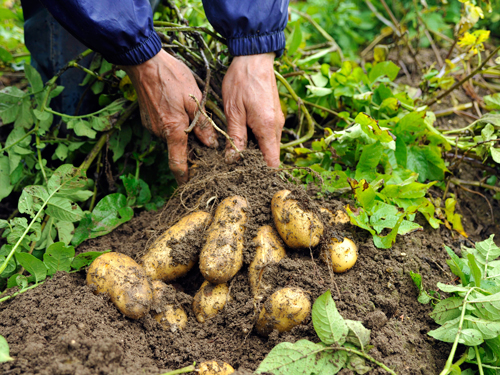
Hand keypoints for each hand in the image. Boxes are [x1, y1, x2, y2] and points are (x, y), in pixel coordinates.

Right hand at [122, 50, 217, 183]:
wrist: (144, 61)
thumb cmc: (172, 77)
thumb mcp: (194, 98)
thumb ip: (202, 124)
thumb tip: (210, 144)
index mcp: (173, 130)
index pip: (178, 162)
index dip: (184, 176)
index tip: (189, 185)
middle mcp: (160, 132)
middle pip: (178, 148)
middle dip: (190, 148)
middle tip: (203, 139)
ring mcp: (151, 125)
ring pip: (172, 137)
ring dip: (182, 133)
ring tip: (191, 117)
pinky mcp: (148, 118)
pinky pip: (164, 127)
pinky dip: (173, 125)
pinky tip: (179, 109)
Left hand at [222, 52, 283, 167]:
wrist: (254, 57)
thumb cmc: (242, 81)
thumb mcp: (233, 112)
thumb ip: (235, 138)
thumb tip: (232, 160)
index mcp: (268, 129)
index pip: (272, 162)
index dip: (262, 174)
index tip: (248, 181)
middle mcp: (276, 127)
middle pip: (270, 155)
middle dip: (255, 164)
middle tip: (236, 169)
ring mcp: (276, 120)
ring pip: (268, 145)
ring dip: (255, 152)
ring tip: (236, 154)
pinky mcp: (273, 114)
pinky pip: (267, 135)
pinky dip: (257, 140)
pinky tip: (241, 138)